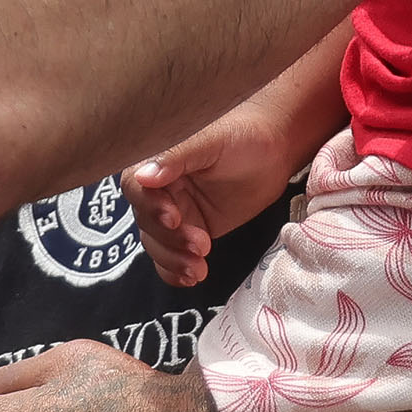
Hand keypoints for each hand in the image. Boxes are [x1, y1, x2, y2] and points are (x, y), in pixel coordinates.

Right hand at [124, 109, 306, 288]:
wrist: (275, 151)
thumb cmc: (242, 135)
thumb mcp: (211, 140)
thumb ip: (176, 157)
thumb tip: (144, 176)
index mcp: (156, 160)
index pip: (136, 188)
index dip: (150, 207)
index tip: (174, 218)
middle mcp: (160, 188)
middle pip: (146, 222)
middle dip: (170, 239)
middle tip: (200, 244)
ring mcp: (175, 212)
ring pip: (157, 243)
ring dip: (174, 259)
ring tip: (198, 268)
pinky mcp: (190, 232)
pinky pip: (171, 256)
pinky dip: (175, 271)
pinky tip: (189, 277)